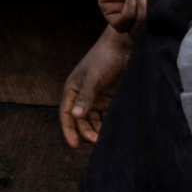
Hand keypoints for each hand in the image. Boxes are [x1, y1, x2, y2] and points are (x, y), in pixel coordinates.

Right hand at [57, 25, 129, 152]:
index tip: (74, 144)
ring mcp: (97, 99)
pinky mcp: (110, 100)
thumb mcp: (93, 78)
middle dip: (86, 132)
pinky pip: (106, 117)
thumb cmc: (104, 58)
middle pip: (81, 121)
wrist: (124, 46)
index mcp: (72, 90)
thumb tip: (75, 116)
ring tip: (105, 140)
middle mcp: (82, 96)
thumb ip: (85, 98)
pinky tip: (112, 132)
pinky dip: (108, 125)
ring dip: (97, 130)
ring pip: (94, 121)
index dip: (69, 129)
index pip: (66, 114)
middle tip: (96, 142)